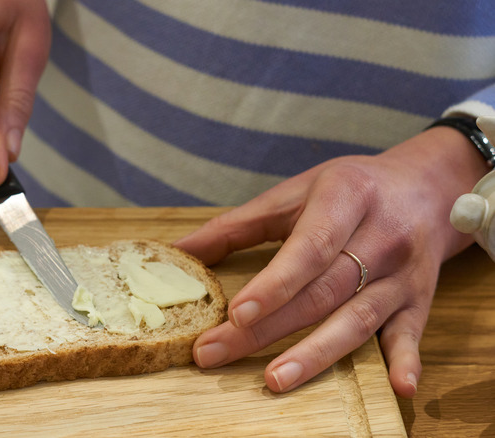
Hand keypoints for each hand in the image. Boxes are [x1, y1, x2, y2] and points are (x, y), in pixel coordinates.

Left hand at [176, 126, 487, 397]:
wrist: (426, 187)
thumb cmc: (349, 189)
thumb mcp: (294, 192)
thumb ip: (236, 224)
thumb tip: (178, 249)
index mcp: (346, 199)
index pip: (308, 248)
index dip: (273, 284)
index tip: (235, 313)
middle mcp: (380, 237)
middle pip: (320, 292)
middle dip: (266, 328)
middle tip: (215, 352)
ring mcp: (402, 273)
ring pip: (356, 319)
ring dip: (315, 354)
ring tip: (274, 380)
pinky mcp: (418, 300)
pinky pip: (411, 334)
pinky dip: (406, 361)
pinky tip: (401, 388)